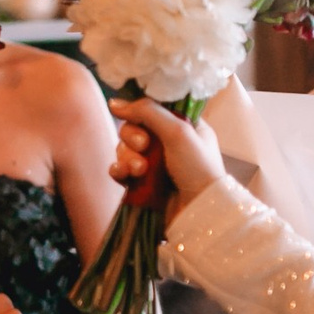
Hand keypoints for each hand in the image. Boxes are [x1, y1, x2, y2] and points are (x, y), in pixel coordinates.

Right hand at [108, 96, 227, 221]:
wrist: (199, 210)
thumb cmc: (198, 168)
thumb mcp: (178, 131)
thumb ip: (148, 112)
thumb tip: (115, 102)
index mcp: (182, 125)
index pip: (151, 109)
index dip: (140, 112)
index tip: (137, 117)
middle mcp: (167, 142)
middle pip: (133, 128)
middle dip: (133, 137)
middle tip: (144, 146)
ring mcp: (153, 163)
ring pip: (125, 149)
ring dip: (128, 157)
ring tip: (141, 171)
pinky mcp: (141, 182)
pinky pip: (120, 169)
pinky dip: (119, 170)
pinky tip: (124, 175)